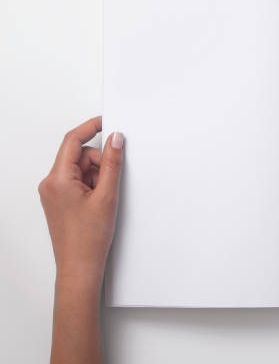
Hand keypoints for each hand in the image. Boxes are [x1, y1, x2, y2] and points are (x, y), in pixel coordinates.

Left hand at [39, 117, 123, 363]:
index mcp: (57, 179)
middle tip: (111, 183)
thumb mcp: (107, 196)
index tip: (106, 121)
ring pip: (81, 169)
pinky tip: (100, 202)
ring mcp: (54, 193)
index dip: (91, 127)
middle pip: (79, 156)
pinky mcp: (60, 201)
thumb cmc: (88, 239)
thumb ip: (112, 164)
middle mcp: (51, 184)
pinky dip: (93, 186)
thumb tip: (116, 140)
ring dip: (97, 176)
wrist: (80, 268)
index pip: (73, 141)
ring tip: (105, 199)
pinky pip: (78, 181)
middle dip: (99, 163)